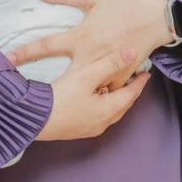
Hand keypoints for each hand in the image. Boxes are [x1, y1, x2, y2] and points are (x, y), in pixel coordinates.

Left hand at [8, 0, 170, 90]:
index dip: (25, 52)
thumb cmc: (124, 3)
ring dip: (73, 93)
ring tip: (55, 102)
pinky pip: (106, 90)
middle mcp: (91, 56)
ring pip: (86, 88)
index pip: (47, 45)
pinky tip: (88, 99)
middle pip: (62, 76)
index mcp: (82, 36)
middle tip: (24, 94)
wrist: (157, 17)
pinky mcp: (122, 76)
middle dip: (45, 86)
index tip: (7, 60)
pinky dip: (98, 93)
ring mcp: (107, 69)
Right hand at [35, 47, 151, 140]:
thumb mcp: (87, 75)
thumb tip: (131, 52)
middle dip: (129, 91)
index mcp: (108, 110)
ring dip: (117, 99)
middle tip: (134, 78)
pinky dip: (104, 104)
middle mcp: (102, 123)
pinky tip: (97, 97)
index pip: (130, 94)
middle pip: (122, 105)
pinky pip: (99, 115)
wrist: (35, 118)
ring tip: (118, 86)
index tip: (146, 73)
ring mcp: (89, 128)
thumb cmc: (62, 97)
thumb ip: (110, 63)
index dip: (139, 82)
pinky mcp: (78, 129)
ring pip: (111, 111)